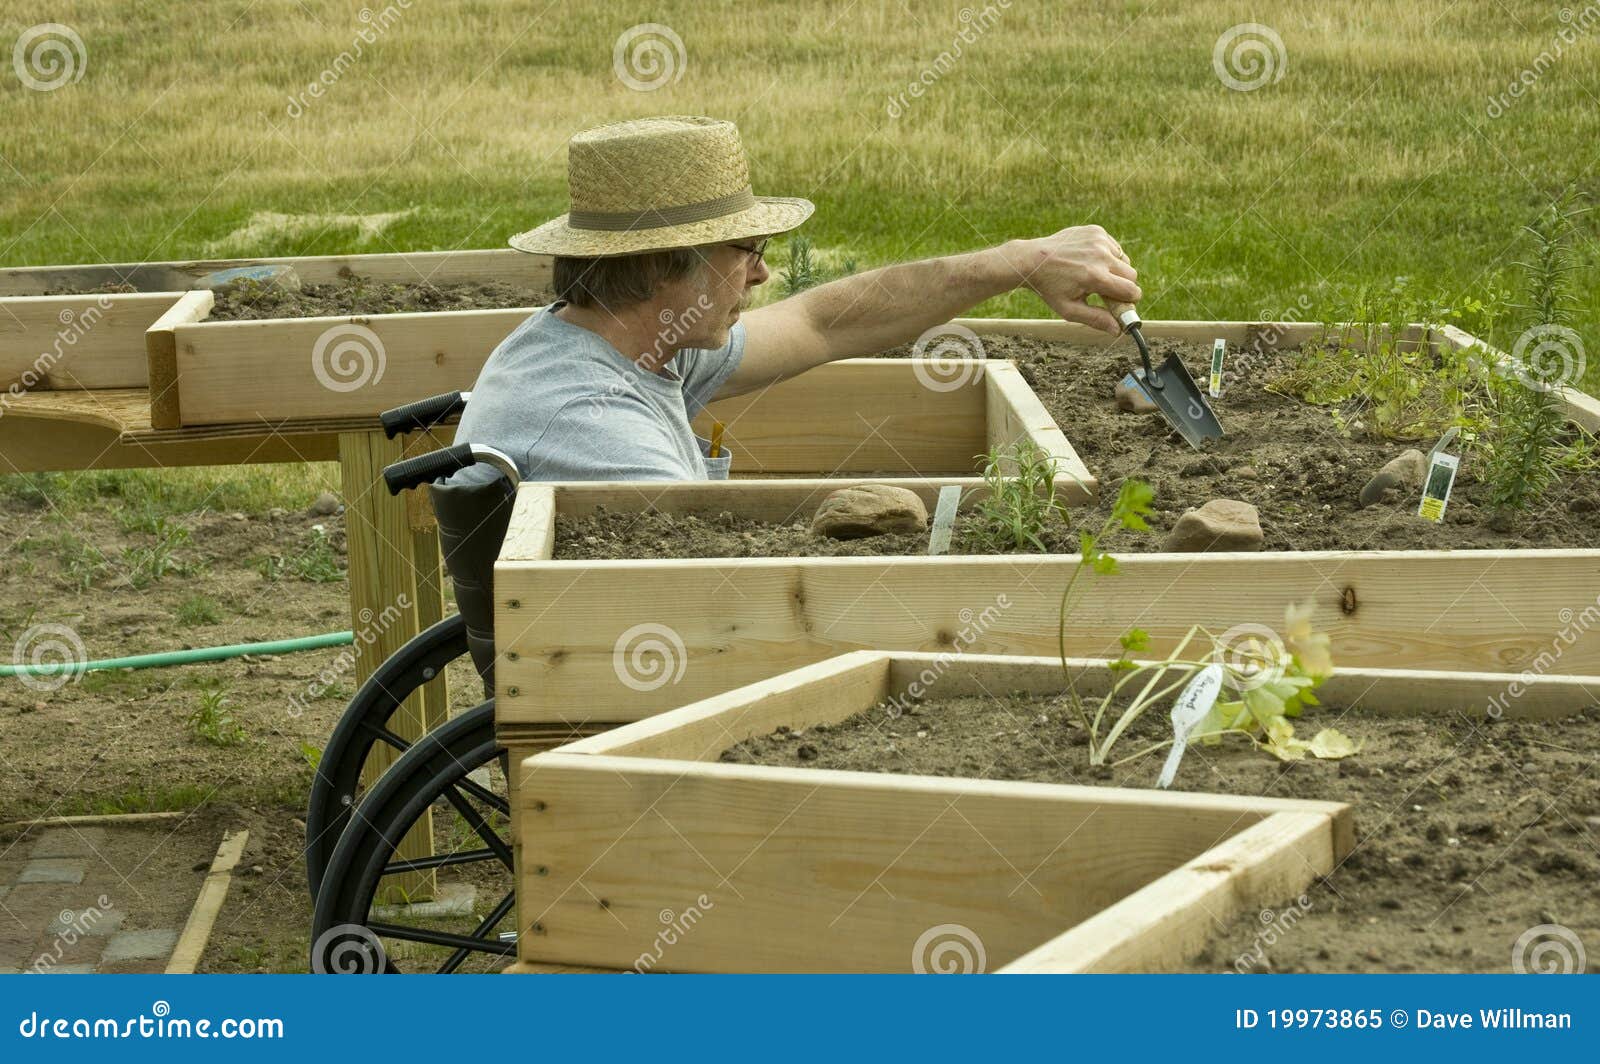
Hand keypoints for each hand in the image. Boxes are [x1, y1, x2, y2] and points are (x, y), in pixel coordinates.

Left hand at [1006, 225, 1141, 333]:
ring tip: (1094, 274)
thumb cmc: (1050, 287)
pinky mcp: (1096, 231)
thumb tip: (1118, 330)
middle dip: (1124, 285)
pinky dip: (1108, 255)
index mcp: (1095, 277)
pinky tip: (1089, 260)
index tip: (1123, 303)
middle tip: (1106, 291)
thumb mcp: (1069, 309)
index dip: (1130, 300)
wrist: (1032, 259)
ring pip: (1124, 260)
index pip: (1131, 290)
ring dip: (1115, 269)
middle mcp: (1100, 255)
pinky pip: (1114, 247)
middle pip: (1131, 274)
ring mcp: (1098, 240)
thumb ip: (1096, 319)